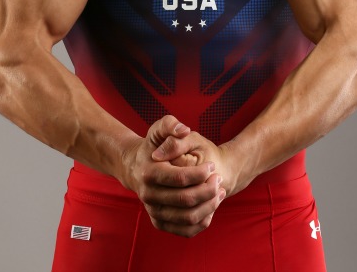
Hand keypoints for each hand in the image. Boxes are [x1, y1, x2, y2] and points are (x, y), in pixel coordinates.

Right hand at [120, 115, 224, 236]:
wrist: (136, 167)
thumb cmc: (153, 146)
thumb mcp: (159, 129)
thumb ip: (170, 124)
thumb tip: (184, 130)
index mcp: (149, 173)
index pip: (180, 178)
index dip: (200, 174)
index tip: (212, 166)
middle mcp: (149, 195)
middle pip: (185, 200)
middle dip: (208, 190)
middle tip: (219, 179)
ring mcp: (153, 211)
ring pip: (187, 218)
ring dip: (209, 206)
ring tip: (219, 192)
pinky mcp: (160, 222)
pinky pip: (185, 231)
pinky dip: (203, 221)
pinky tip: (211, 205)